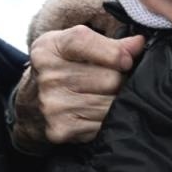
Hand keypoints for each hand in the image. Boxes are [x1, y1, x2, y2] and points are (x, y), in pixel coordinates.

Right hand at [11, 26, 145, 148]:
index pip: (86, 42)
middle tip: (114, 81)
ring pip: (110, 103)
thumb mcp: (75, 47)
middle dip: (120, 80)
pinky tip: (95, 113)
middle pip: (109, 78)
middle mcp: (47, 76)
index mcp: (48, 48)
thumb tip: (139, 44)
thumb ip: (109, 43)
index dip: (115, 52)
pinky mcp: (60, 129)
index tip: (126, 61)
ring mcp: (52, 105)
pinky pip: (102, 124)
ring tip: (106, 97)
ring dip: (115, 101)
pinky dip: (105, 120)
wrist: (32, 105)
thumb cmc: (62, 69)